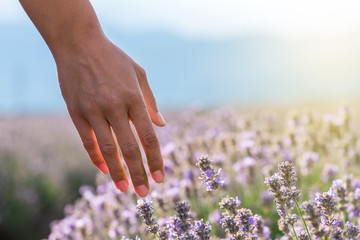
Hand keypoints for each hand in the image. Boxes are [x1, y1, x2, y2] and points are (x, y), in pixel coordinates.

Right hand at [56, 36, 165, 196]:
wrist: (78, 43)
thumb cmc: (113, 59)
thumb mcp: (138, 74)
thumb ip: (150, 101)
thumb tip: (161, 126)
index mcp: (133, 98)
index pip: (148, 137)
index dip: (155, 160)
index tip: (161, 178)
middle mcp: (114, 106)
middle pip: (129, 148)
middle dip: (139, 173)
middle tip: (144, 193)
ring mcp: (93, 110)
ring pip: (107, 149)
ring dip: (117, 172)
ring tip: (125, 189)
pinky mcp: (76, 112)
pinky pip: (87, 141)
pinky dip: (96, 157)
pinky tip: (105, 169)